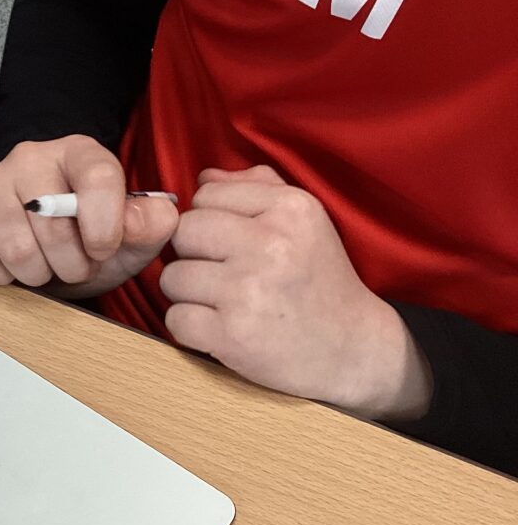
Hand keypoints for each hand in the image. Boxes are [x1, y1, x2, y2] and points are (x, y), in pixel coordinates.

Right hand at [0, 135, 177, 296]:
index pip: (97, 178)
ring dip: (38, 274)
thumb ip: (150, 225)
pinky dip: (3, 278)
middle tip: (76, 266)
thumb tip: (143, 220)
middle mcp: (31, 158)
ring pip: (15, 248)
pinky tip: (15, 267)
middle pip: (51, 223)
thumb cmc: (91, 233)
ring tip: (47, 267)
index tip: (103, 251)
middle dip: (71, 264)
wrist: (48, 238)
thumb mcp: (134, 234)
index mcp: (80, 153)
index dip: (104, 225)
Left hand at [160, 166, 431, 419]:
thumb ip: (256, 189)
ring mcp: (248, 291)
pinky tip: (218, 327)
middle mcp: (270, 245)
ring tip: (223, 302)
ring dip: (188, 293)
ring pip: (172, 277)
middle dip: (192, 254)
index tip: (232, 243)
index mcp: (290, 208)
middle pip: (182, 233)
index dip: (209, 221)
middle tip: (222, 273)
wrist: (352, 349)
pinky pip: (175, 318)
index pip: (205, 195)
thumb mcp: (304, 222)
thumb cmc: (319, 281)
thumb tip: (204, 176)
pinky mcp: (232, 335)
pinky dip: (188, 327)